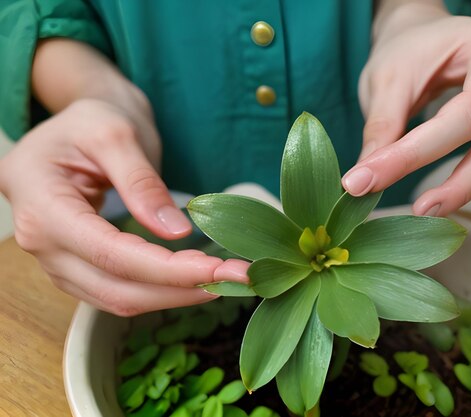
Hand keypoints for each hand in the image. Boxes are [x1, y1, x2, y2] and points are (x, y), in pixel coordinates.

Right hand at [0, 99, 247, 315]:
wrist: (72, 130)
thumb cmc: (89, 121)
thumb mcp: (115, 134)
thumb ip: (141, 182)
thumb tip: (175, 232)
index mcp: (41, 205)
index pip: (111, 254)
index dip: (168, 269)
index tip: (218, 268)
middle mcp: (40, 243)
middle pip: (117, 288)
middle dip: (181, 288)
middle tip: (238, 278)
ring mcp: (54, 261)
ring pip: (118, 299)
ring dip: (174, 296)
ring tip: (224, 280)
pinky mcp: (75, 267)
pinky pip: (117, 293)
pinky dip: (159, 291)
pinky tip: (195, 279)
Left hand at [342, 1, 470, 215]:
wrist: (427, 37)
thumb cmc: (410, 49)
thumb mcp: (386, 78)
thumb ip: (380, 127)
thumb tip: (365, 181)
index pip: (469, 112)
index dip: (421, 152)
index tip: (375, 179)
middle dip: (459, 184)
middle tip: (419, 210)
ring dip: (468, 190)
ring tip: (426, 207)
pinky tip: (446, 192)